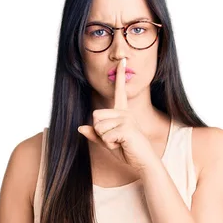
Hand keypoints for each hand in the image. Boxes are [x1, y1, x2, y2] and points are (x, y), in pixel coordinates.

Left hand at [77, 58, 159, 172]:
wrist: (143, 161)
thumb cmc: (127, 150)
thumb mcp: (107, 142)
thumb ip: (95, 134)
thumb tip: (80, 127)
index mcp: (122, 112)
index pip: (119, 91)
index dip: (120, 76)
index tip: (123, 61)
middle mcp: (125, 112)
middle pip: (96, 115)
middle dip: (100, 131)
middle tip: (115, 138)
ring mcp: (127, 119)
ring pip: (99, 126)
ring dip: (105, 139)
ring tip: (120, 142)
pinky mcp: (126, 128)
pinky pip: (105, 136)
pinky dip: (110, 144)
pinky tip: (122, 145)